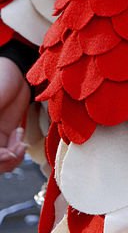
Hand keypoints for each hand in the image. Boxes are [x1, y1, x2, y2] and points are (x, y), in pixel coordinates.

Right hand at [0, 57, 28, 173]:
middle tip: (15, 150)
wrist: (16, 70)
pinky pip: (8, 155)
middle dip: (2, 162)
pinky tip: (20, 138)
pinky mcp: (4, 136)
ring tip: (20, 144)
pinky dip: (16, 153)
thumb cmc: (0, 79)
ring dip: (11, 159)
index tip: (5, 154)